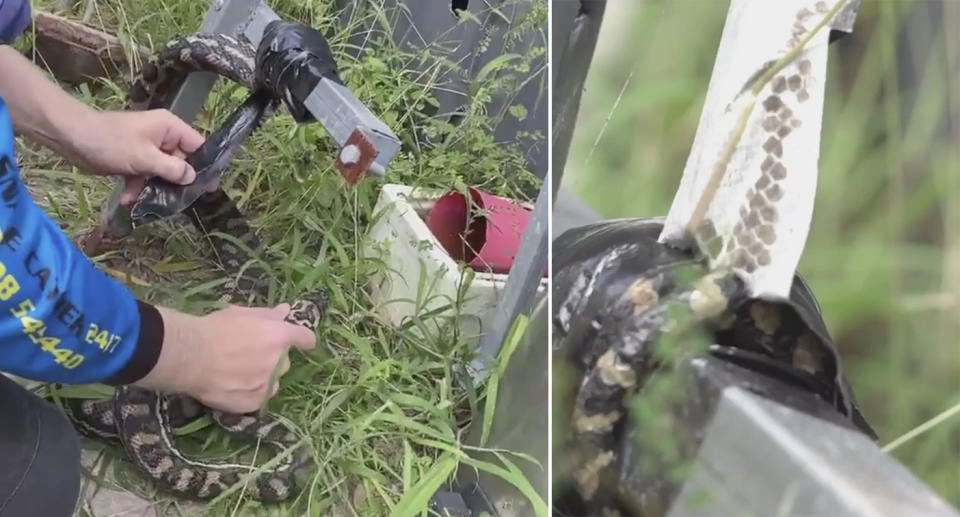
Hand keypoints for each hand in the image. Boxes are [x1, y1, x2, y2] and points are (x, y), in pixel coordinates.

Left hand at [64, 109, 210, 203]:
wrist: (71, 138)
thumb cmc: (111, 142)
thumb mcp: (145, 157)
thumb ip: (172, 169)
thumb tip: (192, 178)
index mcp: (170, 128)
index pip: (198, 146)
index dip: (205, 166)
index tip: (209, 188)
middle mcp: (162, 137)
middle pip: (181, 162)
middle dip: (177, 182)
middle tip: (180, 202)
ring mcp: (147, 148)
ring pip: (162, 172)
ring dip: (155, 188)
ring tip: (151, 204)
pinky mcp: (133, 159)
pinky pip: (144, 175)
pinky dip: (138, 187)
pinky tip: (128, 200)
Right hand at [138, 304, 315, 413]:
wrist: (190, 355)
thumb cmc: (214, 329)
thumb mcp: (241, 313)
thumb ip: (268, 314)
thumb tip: (286, 311)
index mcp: (279, 336)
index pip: (305, 338)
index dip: (303, 339)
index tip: (300, 342)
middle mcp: (278, 361)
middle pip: (284, 361)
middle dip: (272, 358)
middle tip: (248, 355)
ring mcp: (267, 384)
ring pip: (272, 381)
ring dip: (262, 377)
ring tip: (236, 373)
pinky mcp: (254, 402)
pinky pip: (259, 397)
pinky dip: (250, 393)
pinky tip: (232, 386)